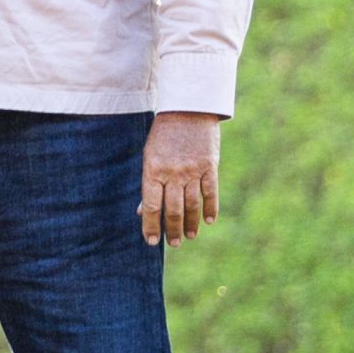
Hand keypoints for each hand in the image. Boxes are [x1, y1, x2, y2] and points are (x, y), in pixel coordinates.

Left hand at [138, 112, 221, 246]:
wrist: (187, 109)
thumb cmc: (164, 136)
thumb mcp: (150, 156)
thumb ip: (149, 184)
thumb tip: (142, 212)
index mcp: (153, 169)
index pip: (151, 205)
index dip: (151, 226)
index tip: (152, 241)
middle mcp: (173, 172)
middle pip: (173, 209)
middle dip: (172, 229)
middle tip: (174, 243)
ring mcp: (193, 169)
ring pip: (192, 204)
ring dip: (191, 223)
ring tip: (189, 236)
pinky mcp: (210, 165)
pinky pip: (210, 192)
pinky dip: (210, 208)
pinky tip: (208, 220)